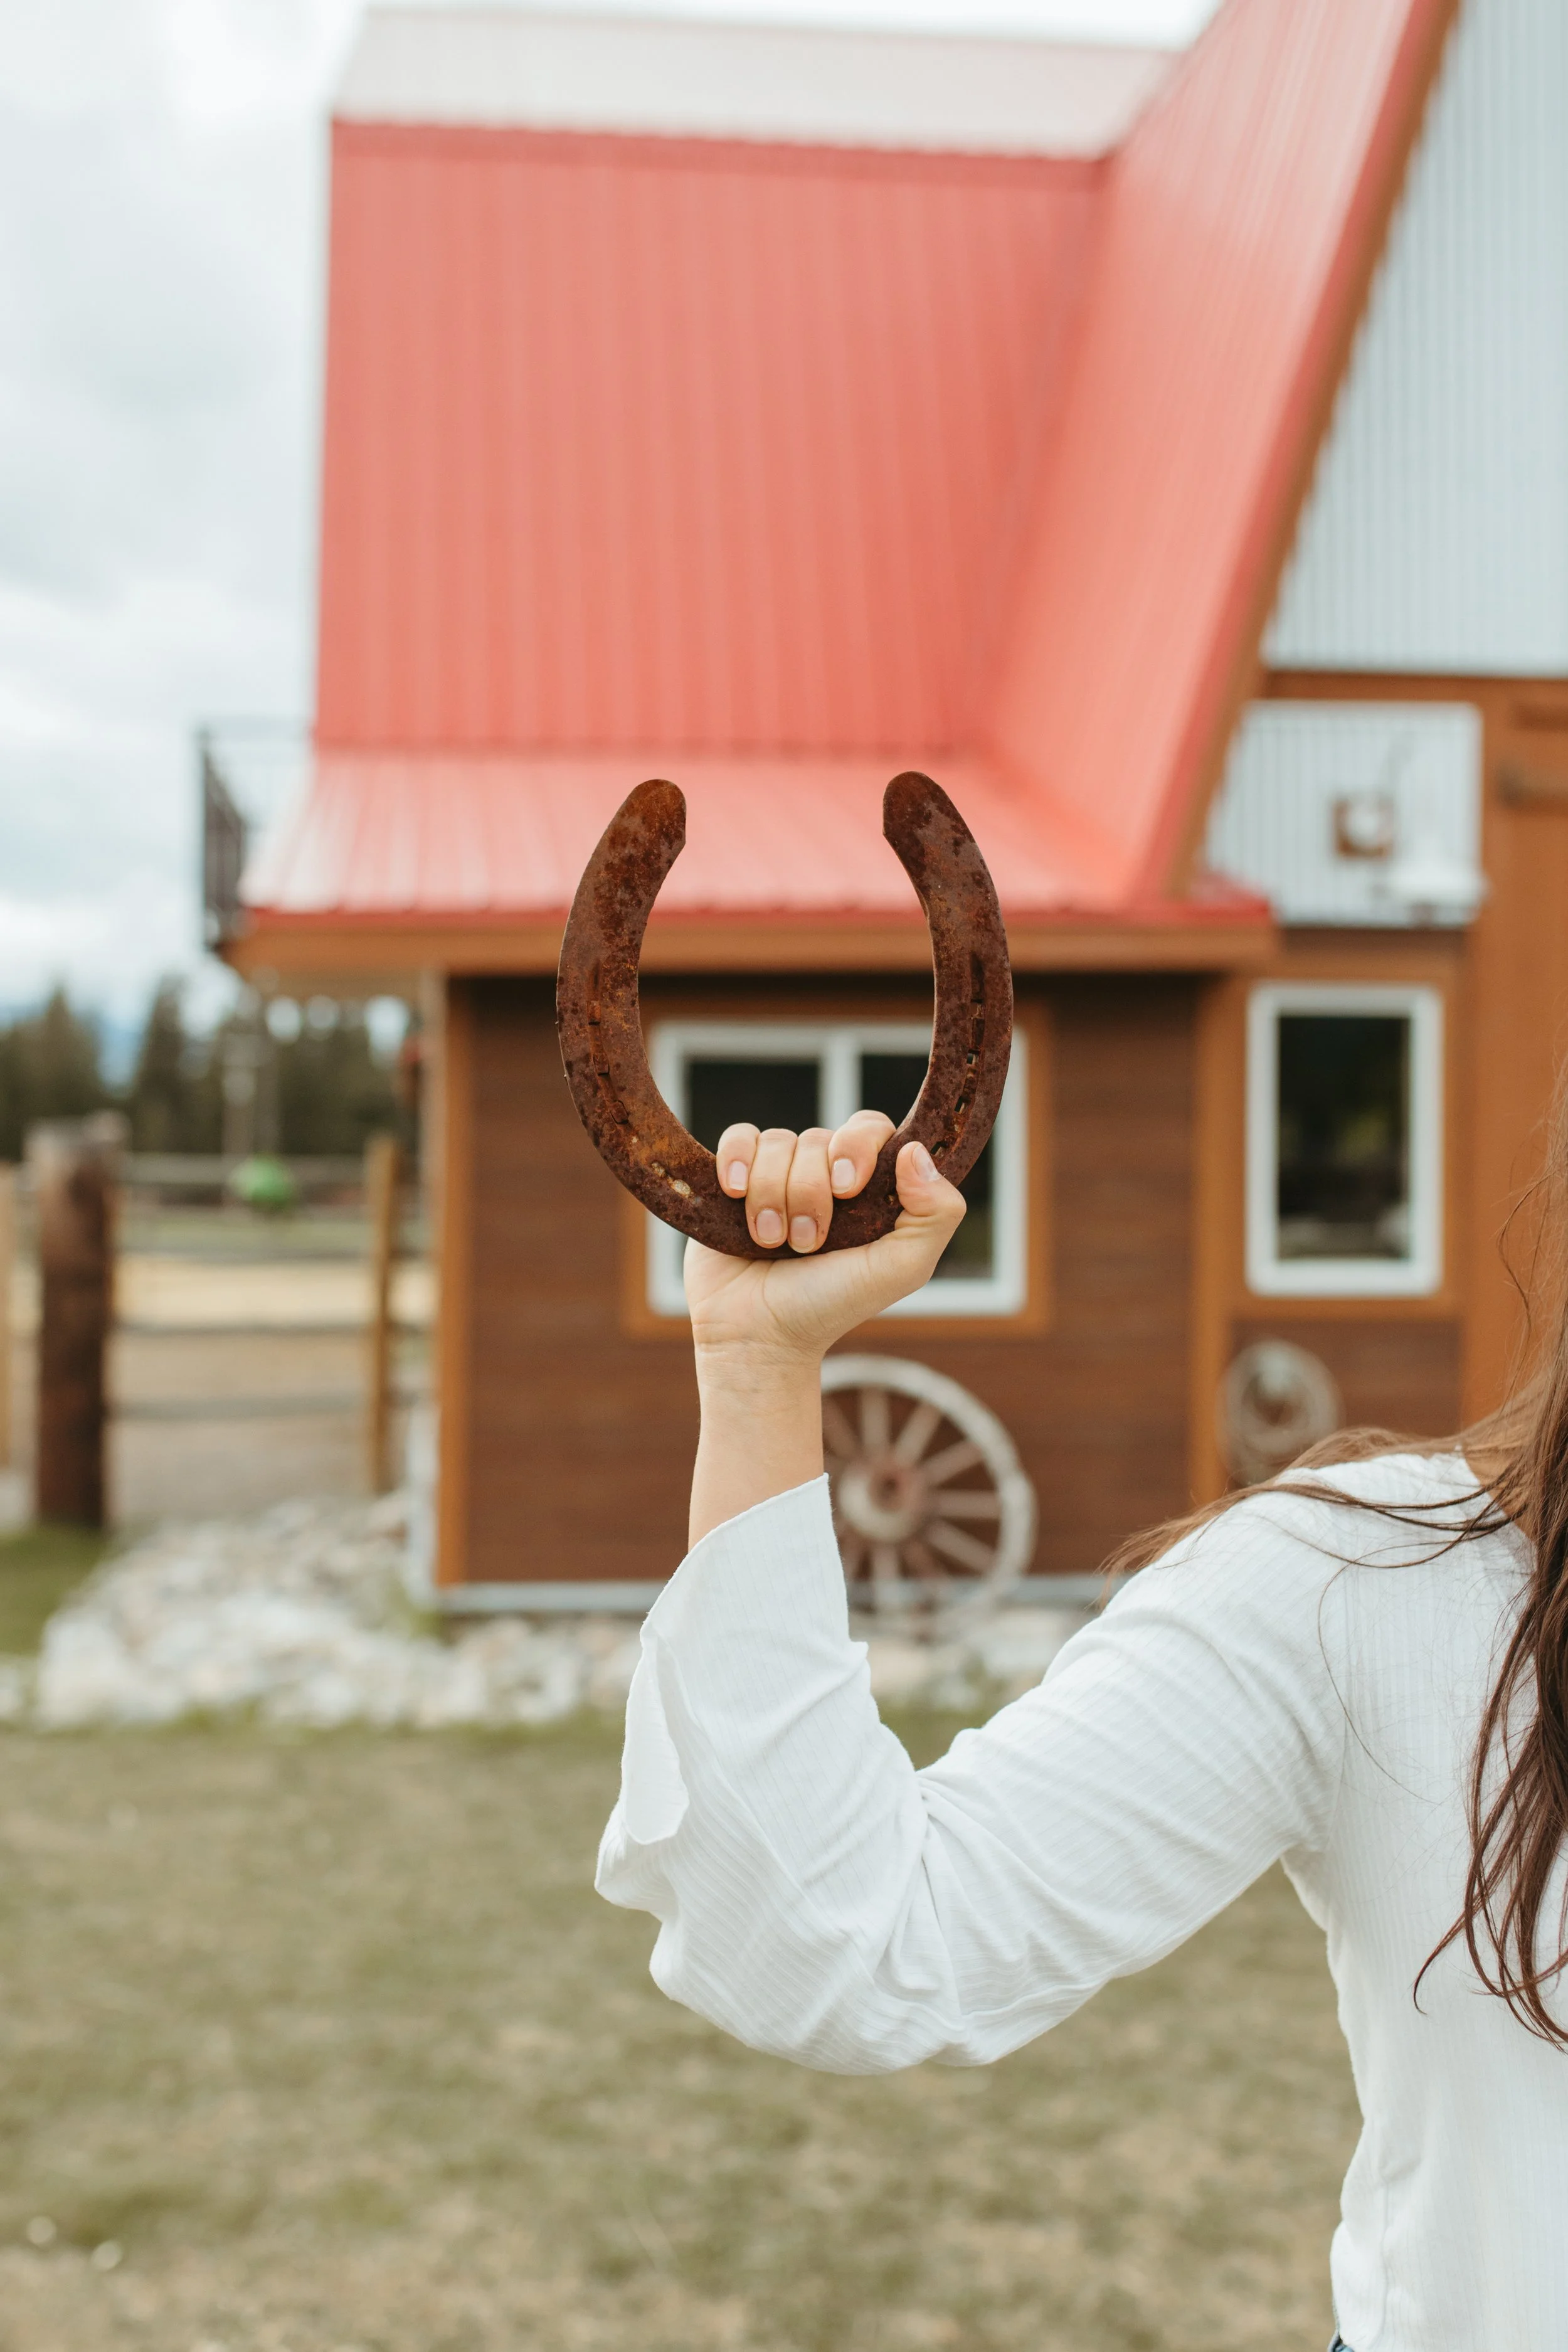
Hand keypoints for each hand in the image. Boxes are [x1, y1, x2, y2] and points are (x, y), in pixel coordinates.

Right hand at [683, 1111, 966, 1364]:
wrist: (759, 1334)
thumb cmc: (832, 1304)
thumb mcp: (902, 1268)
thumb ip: (936, 1214)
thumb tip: (915, 1151)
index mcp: (869, 1186)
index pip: (871, 1129)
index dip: (857, 1146)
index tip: (848, 1189)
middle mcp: (824, 1173)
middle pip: (819, 1138)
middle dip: (810, 1189)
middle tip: (808, 1240)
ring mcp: (778, 1173)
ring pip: (776, 1143)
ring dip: (772, 1196)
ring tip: (772, 1243)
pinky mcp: (733, 1179)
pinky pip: (737, 1137)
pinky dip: (736, 1160)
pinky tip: (735, 1191)